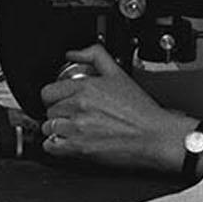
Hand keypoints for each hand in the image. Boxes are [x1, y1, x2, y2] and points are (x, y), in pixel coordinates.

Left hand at [37, 46, 194, 171]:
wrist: (154, 136)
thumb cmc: (141, 111)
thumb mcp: (119, 74)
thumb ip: (95, 56)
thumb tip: (73, 53)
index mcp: (86, 87)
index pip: (48, 92)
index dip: (55, 98)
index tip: (62, 102)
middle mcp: (79, 106)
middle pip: (49, 111)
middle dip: (59, 114)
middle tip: (73, 117)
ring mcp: (77, 127)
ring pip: (48, 128)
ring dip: (57, 130)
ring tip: (74, 131)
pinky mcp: (79, 148)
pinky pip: (51, 146)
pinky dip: (57, 146)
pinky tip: (70, 142)